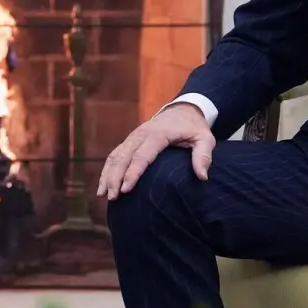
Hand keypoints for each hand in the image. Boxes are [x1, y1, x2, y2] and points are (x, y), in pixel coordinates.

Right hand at [97, 103, 214, 199]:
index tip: (125, 189)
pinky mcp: (130, 141)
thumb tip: (203, 176)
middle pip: (123, 157)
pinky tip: (103, 185)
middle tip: (112, 197)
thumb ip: (203, 156)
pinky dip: (107, 169)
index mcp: (158, 134)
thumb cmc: (194, 128)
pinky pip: (115, 155)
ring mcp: (133, 137)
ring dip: (108, 175)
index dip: (132, 173)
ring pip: (115, 155)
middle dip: (115, 177)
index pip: (142, 156)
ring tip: (103, 194)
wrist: (182, 110)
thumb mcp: (205, 138)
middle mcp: (141, 134)